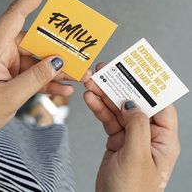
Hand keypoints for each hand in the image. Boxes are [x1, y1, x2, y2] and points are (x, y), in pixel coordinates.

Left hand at [0, 0, 90, 139]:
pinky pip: (33, 76)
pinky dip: (48, 82)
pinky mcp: (11, 77)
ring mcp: (8, 65)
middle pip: (37, 42)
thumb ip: (36, 78)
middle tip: (80, 59)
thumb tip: (58, 62)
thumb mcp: (9, 96)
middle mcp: (3, 52)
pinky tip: (63, 88)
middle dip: (60, 51)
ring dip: (58, 70)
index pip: (18, 12)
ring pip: (38, 61)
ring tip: (77, 76)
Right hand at [84, 63, 179, 191]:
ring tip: (92, 84)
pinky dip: (99, 109)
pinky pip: (108, 119)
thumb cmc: (132, 190)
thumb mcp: (137, 156)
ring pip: (118, 110)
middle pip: (134, 104)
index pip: (160, 105)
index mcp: (163, 139)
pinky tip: (91, 100)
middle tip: (106, 73)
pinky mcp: (116, 138)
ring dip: (104, 96)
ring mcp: (131, 135)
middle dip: (119, 88)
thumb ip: (137, 127)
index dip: (147, 88)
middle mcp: (148, 134)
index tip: (134, 73)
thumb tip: (132, 104)